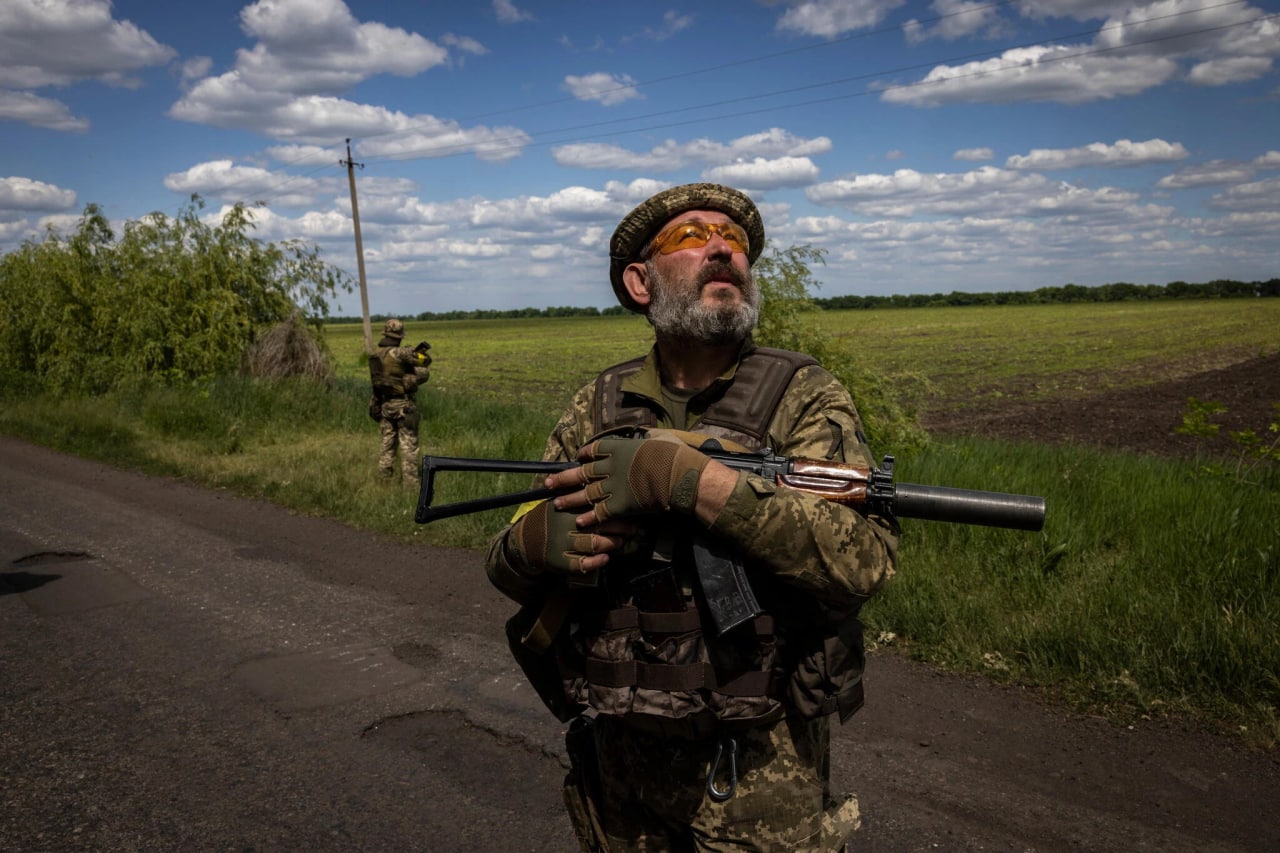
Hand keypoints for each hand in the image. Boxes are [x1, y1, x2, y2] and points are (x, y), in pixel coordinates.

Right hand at [509, 500, 635, 575]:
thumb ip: (575, 492)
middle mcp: (565, 523)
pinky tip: (606, 558)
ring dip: (611, 543)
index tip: (630, 508)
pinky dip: (597, 562)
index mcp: (567, 506)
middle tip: (634, 529)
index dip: (615, 507)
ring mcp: (562, 543)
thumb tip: (602, 478)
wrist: (524, 542)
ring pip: (594, 543)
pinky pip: (583, 564)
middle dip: (620, 527)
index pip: (595, 504)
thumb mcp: (558, 501)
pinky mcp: (560, 562)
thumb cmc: (548, 519)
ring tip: (620, 542)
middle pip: (599, 523)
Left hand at [549, 436, 711, 523]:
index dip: (585, 454)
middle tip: (548, 483)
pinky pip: (600, 512)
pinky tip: (579, 521)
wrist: (676, 475)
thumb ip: (650, 441)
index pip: (595, 450)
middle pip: (582, 472)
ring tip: (556, 502)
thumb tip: (653, 437)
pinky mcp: (619, 504)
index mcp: (619, 448)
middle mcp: (610, 466)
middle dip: (564, 478)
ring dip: (570, 498)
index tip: (579, 457)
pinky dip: (589, 517)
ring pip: (586, 493)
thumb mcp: (659, 440)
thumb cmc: (673, 456)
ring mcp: (612, 486)